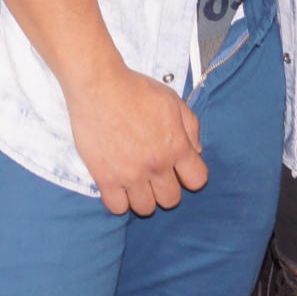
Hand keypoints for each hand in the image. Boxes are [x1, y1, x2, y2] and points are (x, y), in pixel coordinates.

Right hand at [65, 66, 208, 215]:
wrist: (99, 87)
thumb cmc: (135, 90)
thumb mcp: (173, 100)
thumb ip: (191, 126)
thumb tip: (196, 150)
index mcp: (176, 146)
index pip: (197, 180)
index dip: (190, 176)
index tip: (179, 170)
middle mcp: (156, 165)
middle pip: (171, 200)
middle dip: (165, 190)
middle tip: (153, 176)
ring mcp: (131, 174)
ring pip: (145, 208)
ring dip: (143, 197)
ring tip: (135, 182)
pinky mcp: (105, 178)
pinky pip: (117, 208)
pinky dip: (119, 201)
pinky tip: (117, 186)